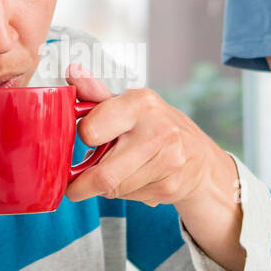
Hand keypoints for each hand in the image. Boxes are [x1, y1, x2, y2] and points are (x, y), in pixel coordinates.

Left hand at [64, 64, 230, 208]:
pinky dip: (125, 193)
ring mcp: (168, 161)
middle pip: (103, 175)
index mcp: (140, 103)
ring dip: (106, 187)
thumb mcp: (126, 105)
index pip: (91, 131)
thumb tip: (72, 72)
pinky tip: (137, 179)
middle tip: (76, 185)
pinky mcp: (170, 187)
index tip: (87, 138)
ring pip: (114, 190)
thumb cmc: (152, 127)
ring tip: (117, 171)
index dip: (85, 137)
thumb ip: (95, 94)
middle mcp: (158, 130)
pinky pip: (129, 198)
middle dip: (83, 184)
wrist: (198, 157)